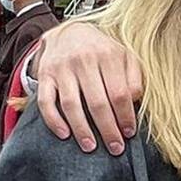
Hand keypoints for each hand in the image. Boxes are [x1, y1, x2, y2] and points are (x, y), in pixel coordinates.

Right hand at [34, 22, 142, 154]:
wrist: (69, 32)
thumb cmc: (102, 51)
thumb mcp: (125, 56)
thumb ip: (135, 77)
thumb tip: (136, 101)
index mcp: (108, 55)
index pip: (119, 93)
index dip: (125, 116)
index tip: (129, 132)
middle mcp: (84, 60)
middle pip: (97, 102)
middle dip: (108, 129)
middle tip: (115, 148)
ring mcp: (62, 68)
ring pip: (71, 104)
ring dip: (82, 129)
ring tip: (91, 147)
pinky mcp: (45, 75)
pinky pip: (46, 101)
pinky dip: (54, 120)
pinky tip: (65, 135)